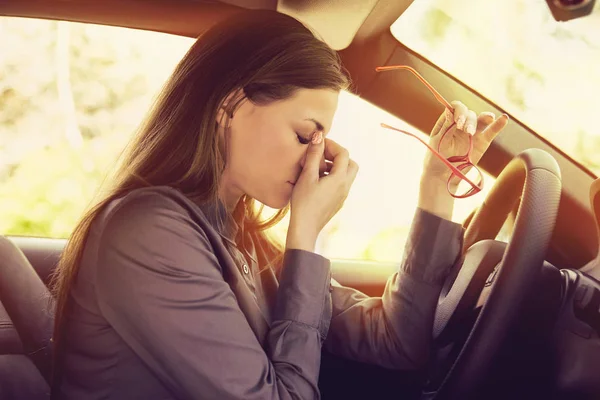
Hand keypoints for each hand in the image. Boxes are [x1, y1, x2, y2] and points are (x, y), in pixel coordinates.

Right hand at [287, 133, 358, 251]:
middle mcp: (345, 186)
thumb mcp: (307, 176)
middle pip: (351, 163)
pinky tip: (317, 181)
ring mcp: (343, 195)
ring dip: (336, 167)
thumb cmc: (304, 202)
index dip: (332, 145)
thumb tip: (319, 136)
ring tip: (317, 168)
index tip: (318, 144)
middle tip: (322, 155)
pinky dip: (333, 177)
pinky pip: (341, 184)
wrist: (305, 227)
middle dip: (338, 156)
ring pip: (347, 174)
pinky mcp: (338, 202)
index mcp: (340, 178)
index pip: (343, 153)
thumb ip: (314, 155)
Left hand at [423, 100, 508, 182]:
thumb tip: (449, 110)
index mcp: (448, 122)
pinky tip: (504, 118)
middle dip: (468, 120)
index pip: (456, 107)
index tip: (457, 122)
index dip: (459, 111)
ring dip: (481, 120)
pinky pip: (492, 131)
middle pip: (469, 113)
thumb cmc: (436, 158)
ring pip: (481, 119)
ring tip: (474, 131)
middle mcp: (461, 124)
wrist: (444, 176)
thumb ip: (446, 127)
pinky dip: (498, 125)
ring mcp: (473, 132)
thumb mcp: (438, 142)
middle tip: (465, 131)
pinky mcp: (482, 142)